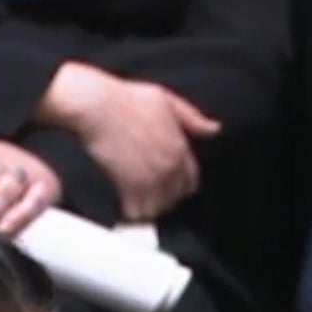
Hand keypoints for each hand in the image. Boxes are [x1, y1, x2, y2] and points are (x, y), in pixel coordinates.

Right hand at [38, 62, 218, 221]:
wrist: (96, 106)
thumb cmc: (125, 99)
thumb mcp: (166, 100)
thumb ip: (192, 118)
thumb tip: (214, 129)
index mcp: (180, 147)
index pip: (191, 181)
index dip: (179, 185)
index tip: (167, 185)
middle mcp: (169, 166)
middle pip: (175, 197)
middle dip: (164, 198)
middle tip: (149, 196)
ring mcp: (149, 177)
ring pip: (157, 207)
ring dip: (148, 208)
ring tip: (137, 203)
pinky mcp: (127, 184)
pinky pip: (136, 210)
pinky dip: (131, 212)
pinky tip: (125, 206)